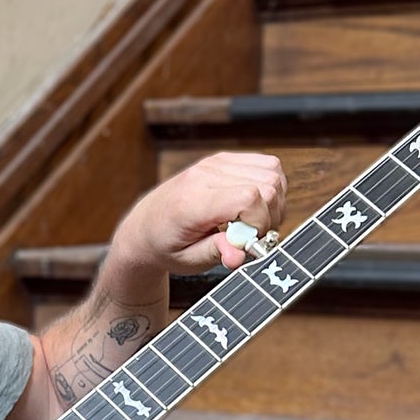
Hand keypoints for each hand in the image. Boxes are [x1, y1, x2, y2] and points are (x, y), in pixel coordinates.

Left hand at [111, 151, 287, 277]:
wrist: (146, 226)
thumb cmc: (166, 245)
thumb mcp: (188, 261)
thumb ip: (217, 254)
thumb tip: (239, 256)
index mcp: (192, 203)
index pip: (248, 197)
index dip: (260, 222)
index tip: (249, 240)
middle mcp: (204, 176)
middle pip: (267, 184)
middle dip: (270, 214)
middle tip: (252, 234)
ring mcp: (215, 163)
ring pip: (272, 171)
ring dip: (273, 200)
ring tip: (253, 220)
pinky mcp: (223, 159)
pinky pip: (266, 164)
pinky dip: (269, 186)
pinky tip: (252, 205)